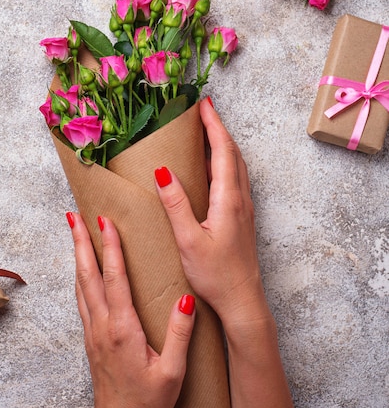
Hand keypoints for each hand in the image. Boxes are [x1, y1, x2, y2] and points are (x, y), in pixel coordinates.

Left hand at [67, 212, 195, 407]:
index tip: (105, 221)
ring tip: (74, 232)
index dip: (110, 247)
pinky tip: (81, 269)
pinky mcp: (91, 337)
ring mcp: (93, 330)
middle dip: (81, 241)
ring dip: (77, 255)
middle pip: (88, 274)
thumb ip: (179, 335)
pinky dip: (80, 275)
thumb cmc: (147, 403)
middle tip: (73, 215)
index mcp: (123, 328)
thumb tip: (186, 300)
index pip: (114, 278)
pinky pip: (81, 297)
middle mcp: (103, 324)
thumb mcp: (172, 372)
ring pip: (81, 284)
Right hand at [154, 97, 268, 331]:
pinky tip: (216, 167)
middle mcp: (241, 199)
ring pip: (237, 165)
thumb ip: (176, 204)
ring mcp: (244, 208)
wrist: (242, 302)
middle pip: (233, 153)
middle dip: (218, 128)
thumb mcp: (189, 240)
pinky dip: (226, 160)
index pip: (223, 151)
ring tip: (209, 131)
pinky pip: (236, 178)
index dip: (213, 125)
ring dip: (224, 143)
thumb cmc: (216, 275)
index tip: (204, 104)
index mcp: (228, 199)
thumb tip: (163, 171)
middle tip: (203, 110)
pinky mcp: (242, 217)